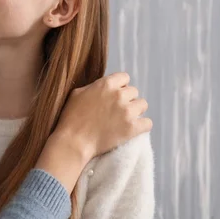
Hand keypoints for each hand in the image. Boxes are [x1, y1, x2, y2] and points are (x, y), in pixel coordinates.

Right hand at [35, 72, 151, 191]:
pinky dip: (142, 126)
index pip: (124, 77)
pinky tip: (134, 129)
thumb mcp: (77, 93)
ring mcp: (127, 112)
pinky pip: (148, 123)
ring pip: (143, 105)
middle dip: (127, 99)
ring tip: (126, 119)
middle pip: (134, 91)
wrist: (73, 141)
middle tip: (118, 110)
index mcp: (106, 84)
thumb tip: (102, 87)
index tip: (115, 94)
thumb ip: (93, 87)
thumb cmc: (71, 118)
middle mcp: (119, 95)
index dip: (120, 86)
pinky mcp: (132, 128)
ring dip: (135, 111)